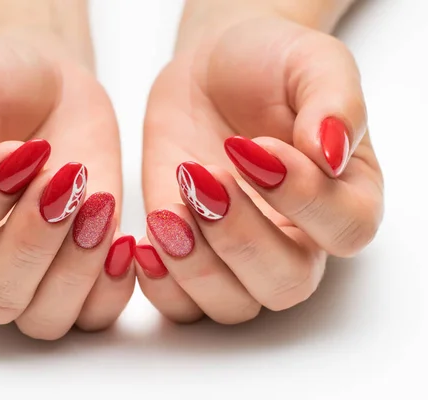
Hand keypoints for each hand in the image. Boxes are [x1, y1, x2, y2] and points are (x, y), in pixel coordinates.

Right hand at [0, 24, 133, 338]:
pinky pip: (91, 315)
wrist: (49, 90)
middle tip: (67, 178)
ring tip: (98, 201)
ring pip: (43, 318)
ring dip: (78, 265)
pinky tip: (121, 239)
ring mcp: (25, 271)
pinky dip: (111, 287)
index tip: (22, 152)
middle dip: (36, 240)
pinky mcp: (73, 271)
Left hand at [138, 10, 383, 323]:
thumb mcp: (310, 61)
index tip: (252, 146)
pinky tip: (146, 241)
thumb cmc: (268, 64)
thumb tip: (331, 154)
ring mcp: (240, 253)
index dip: (300, 198)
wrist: (210, 72)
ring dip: (195, 265)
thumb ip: (334, 100)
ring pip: (232, 305)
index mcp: (345, 195)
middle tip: (203, 178)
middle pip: (286, 283)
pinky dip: (161, 284)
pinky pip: (183, 304)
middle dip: (239, 238)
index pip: (344, 230)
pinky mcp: (191, 253)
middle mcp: (298, 238)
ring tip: (169, 208)